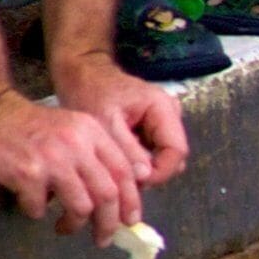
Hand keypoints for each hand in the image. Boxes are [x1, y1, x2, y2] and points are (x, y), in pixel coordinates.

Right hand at [0, 88, 149, 239]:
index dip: (131, 201)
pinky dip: (38, 212)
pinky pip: (41, 208)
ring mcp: (52, 159)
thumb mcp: (72, 128)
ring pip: (81, 207)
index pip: (124, 172)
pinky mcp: (27, 173)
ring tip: (65, 227)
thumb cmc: (32, 126)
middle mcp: (76, 144)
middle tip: (103, 238)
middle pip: (107, 195)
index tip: (130, 221)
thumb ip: (96, 154)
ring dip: (74, 224)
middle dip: (108, 223)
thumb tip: (118, 196)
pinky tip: (32, 205)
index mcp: (92, 131)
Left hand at [57, 57, 188, 186]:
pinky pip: (152, 153)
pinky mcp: (152, 129)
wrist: (81, 75)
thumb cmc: (91, 92)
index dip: (161, 172)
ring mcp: (162, 122)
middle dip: (150, 172)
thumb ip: (128, 149)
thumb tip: (146, 177)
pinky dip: (136, 162)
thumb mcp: (106, 122)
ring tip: (115, 168)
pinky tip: (116, 160)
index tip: (135, 183)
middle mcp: (170, 115)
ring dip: (142, 169)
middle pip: (172, 156)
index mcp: (164, 108)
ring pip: (162, 158)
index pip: (177, 151)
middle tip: (121, 178)